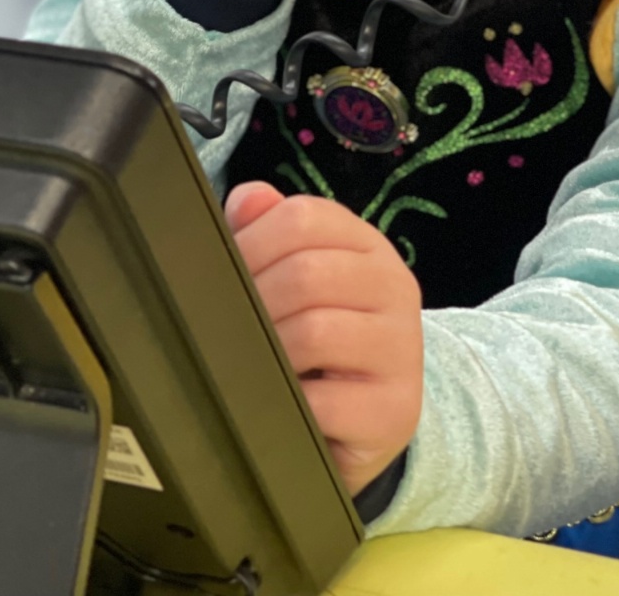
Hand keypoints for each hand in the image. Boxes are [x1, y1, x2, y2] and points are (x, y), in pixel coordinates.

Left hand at [225, 183, 422, 495]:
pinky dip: (285, 406)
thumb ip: (269, 232)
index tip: (216, 276)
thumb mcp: (301, 282)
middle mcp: (394, 286)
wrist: (372, 420)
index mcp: (368, 246)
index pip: (305, 217)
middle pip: (306, 273)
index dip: (249, 243)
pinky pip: (324, 401)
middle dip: (251, 304)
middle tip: (223, 332)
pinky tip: (273, 407)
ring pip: (314, 332)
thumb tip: (247, 199)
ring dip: (265, 355)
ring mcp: (401, 348)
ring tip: (248, 368)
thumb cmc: (324, 343)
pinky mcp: (396, 409)